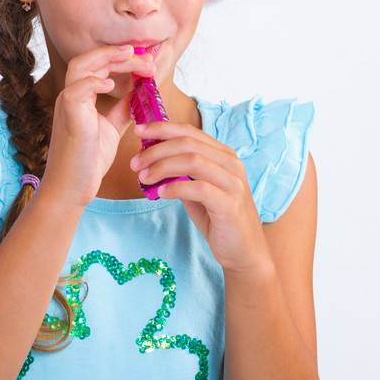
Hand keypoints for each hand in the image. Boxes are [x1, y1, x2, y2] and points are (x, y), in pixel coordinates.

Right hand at [40, 44, 154, 209]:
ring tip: (132, 60)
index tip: (146, 60)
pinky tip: (112, 85)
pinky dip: (94, 82)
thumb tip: (140, 92)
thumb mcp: (112, 128)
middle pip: (88, 60)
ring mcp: (67, 105)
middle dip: (117, 54)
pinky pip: (77, 89)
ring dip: (108, 59)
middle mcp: (71, 97)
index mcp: (81, 98)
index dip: (120, 59)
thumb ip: (123, 109)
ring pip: (80, 67)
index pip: (97, 66)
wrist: (72, 187)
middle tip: (145, 57)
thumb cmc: (88, 160)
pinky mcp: (69, 116)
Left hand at [131, 122, 271, 274]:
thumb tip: (149, 158)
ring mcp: (233, 182)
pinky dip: (175, 187)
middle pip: (188, 143)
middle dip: (155, 150)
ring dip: (162, 167)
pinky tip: (160, 193)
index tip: (137, 132)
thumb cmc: (217, 217)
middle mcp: (231, 163)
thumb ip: (180, 172)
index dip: (161, 128)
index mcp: (223, 154)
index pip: (189, 132)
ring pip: (193, 161)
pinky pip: (199, 188)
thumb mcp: (195, 188)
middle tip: (135, 164)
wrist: (244, 251)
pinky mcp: (231, 203)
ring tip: (144, 178)